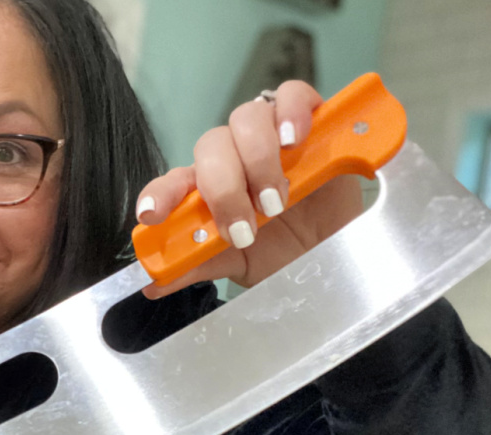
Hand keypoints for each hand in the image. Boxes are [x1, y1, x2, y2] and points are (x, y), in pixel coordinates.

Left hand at [136, 80, 365, 298]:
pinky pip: (292, 94)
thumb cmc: (284, 251)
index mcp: (208, 187)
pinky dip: (291, 111)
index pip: (174, 180)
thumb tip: (153, 284)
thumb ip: (198, 266)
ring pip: (246, 118)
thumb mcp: (239, 264)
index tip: (152, 215)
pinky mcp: (309, 120)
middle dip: (224, 188)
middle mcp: (233, 156)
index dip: (160, 192)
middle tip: (246, 227)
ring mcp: (269, 135)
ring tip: (278, 200)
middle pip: (212, 146)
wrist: (338, 248)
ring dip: (258, 159)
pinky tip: (293, 140)